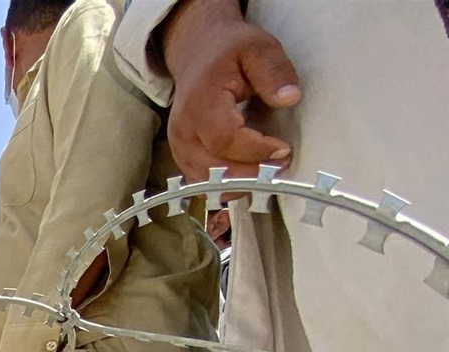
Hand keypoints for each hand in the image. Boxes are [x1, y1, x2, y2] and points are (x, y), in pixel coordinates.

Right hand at [160, 0, 298, 181]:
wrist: (197, 54)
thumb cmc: (229, 53)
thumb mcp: (258, 49)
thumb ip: (273, 72)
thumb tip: (289, 99)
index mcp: (200, 104)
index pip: (224, 139)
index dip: (255, 150)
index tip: (284, 149)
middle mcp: (183, 130)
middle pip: (214, 168)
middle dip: (251, 174)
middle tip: (280, 165)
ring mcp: (179, 147)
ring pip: (206, 183)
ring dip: (239, 184)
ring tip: (267, 171)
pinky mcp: (182, 157)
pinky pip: (202, 184)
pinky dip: (226, 186)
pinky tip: (249, 175)